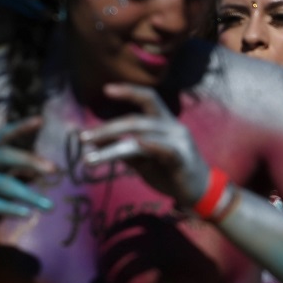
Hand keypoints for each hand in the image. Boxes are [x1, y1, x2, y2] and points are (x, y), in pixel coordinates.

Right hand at [0, 117, 55, 241]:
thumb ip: (16, 171)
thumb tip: (49, 167)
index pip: (1, 136)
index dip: (19, 127)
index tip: (40, 120)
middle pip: (2, 156)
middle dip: (29, 160)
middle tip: (53, 169)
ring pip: (0, 184)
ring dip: (28, 195)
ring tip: (49, 206)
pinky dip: (9, 209)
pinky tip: (27, 214)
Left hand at [77, 84, 209, 208]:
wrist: (199, 193)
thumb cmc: (170, 173)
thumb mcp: (143, 160)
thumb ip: (122, 148)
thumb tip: (94, 141)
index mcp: (165, 123)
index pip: (149, 98)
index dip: (129, 91)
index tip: (106, 90)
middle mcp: (173, 127)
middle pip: (137, 120)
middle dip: (107, 128)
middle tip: (82, 138)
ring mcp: (179, 141)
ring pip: (142, 136)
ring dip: (112, 147)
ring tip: (89, 157)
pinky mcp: (182, 158)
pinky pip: (163, 149)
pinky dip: (147, 145)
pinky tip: (132, 145)